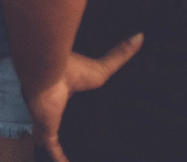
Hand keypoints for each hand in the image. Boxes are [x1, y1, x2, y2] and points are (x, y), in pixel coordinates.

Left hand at [29, 34, 142, 161]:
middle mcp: (50, 105)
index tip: (79, 114)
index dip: (69, 108)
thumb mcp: (101, 67)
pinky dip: (59, 159)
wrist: (45, 72)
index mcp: (59, 90)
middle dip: (60, 128)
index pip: (64, 103)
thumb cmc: (70, 67)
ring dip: (56, 147)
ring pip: (50, 138)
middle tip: (77, 138)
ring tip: (73, 156)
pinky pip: (52, 150)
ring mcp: (46, 119)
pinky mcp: (46, 131)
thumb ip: (119, 55)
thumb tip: (140, 36)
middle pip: (55, 121)